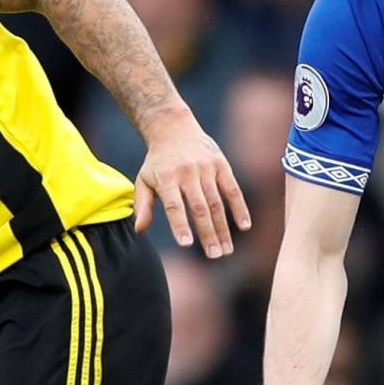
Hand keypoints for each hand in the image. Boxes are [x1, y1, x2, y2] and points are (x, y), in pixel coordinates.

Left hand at [136, 108, 251, 256]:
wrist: (174, 128)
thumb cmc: (157, 161)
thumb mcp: (144, 179)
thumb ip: (143, 205)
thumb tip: (139, 230)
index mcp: (167, 178)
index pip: (175, 206)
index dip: (180, 225)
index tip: (186, 245)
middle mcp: (188, 173)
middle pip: (200, 208)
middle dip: (208, 233)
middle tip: (214, 256)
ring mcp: (206, 168)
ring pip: (217, 203)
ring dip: (223, 228)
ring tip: (226, 250)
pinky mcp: (221, 165)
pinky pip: (232, 189)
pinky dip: (240, 207)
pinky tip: (244, 226)